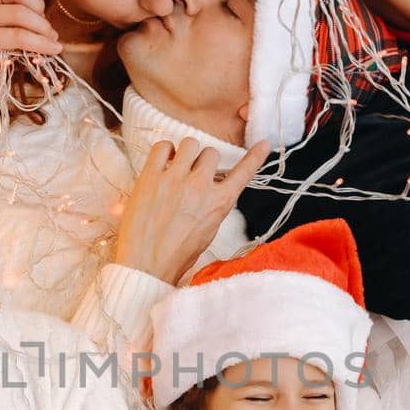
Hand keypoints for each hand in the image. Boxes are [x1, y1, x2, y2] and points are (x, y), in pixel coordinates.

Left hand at [115, 135, 269, 284]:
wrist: (146, 266)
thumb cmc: (176, 255)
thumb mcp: (208, 231)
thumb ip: (213, 206)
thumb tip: (213, 186)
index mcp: (218, 203)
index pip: (243, 173)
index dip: (255, 157)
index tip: (263, 144)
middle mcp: (200, 186)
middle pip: (211, 153)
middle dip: (204, 161)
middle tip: (193, 173)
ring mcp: (175, 179)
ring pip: (190, 143)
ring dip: (186, 152)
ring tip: (177, 166)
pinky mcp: (151, 176)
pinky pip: (163, 146)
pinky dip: (165, 150)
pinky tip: (162, 162)